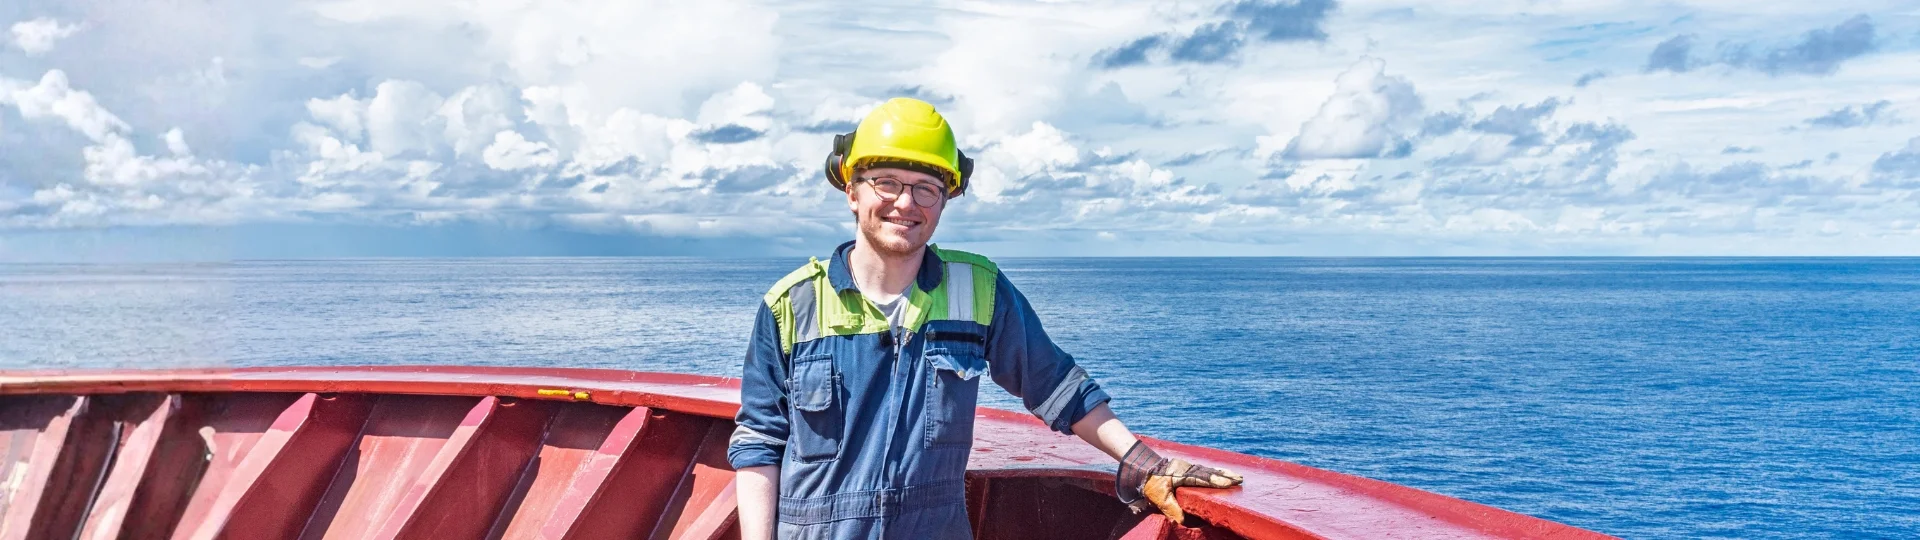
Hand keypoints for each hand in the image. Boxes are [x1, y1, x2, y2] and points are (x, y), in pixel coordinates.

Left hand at [1115, 441, 1243, 523]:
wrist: (1141, 467)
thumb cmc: (1150, 482)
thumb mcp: (1159, 498)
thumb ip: (1172, 509)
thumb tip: (1183, 522)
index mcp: (1182, 474)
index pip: (1202, 478)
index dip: (1217, 480)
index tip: (1230, 482)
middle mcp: (1187, 468)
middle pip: (1209, 472)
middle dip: (1224, 476)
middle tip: (1240, 479)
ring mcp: (1187, 466)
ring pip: (1207, 469)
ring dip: (1221, 473)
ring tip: (1236, 477)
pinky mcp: (1186, 467)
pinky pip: (1203, 469)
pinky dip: (1213, 472)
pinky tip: (1220, 474)